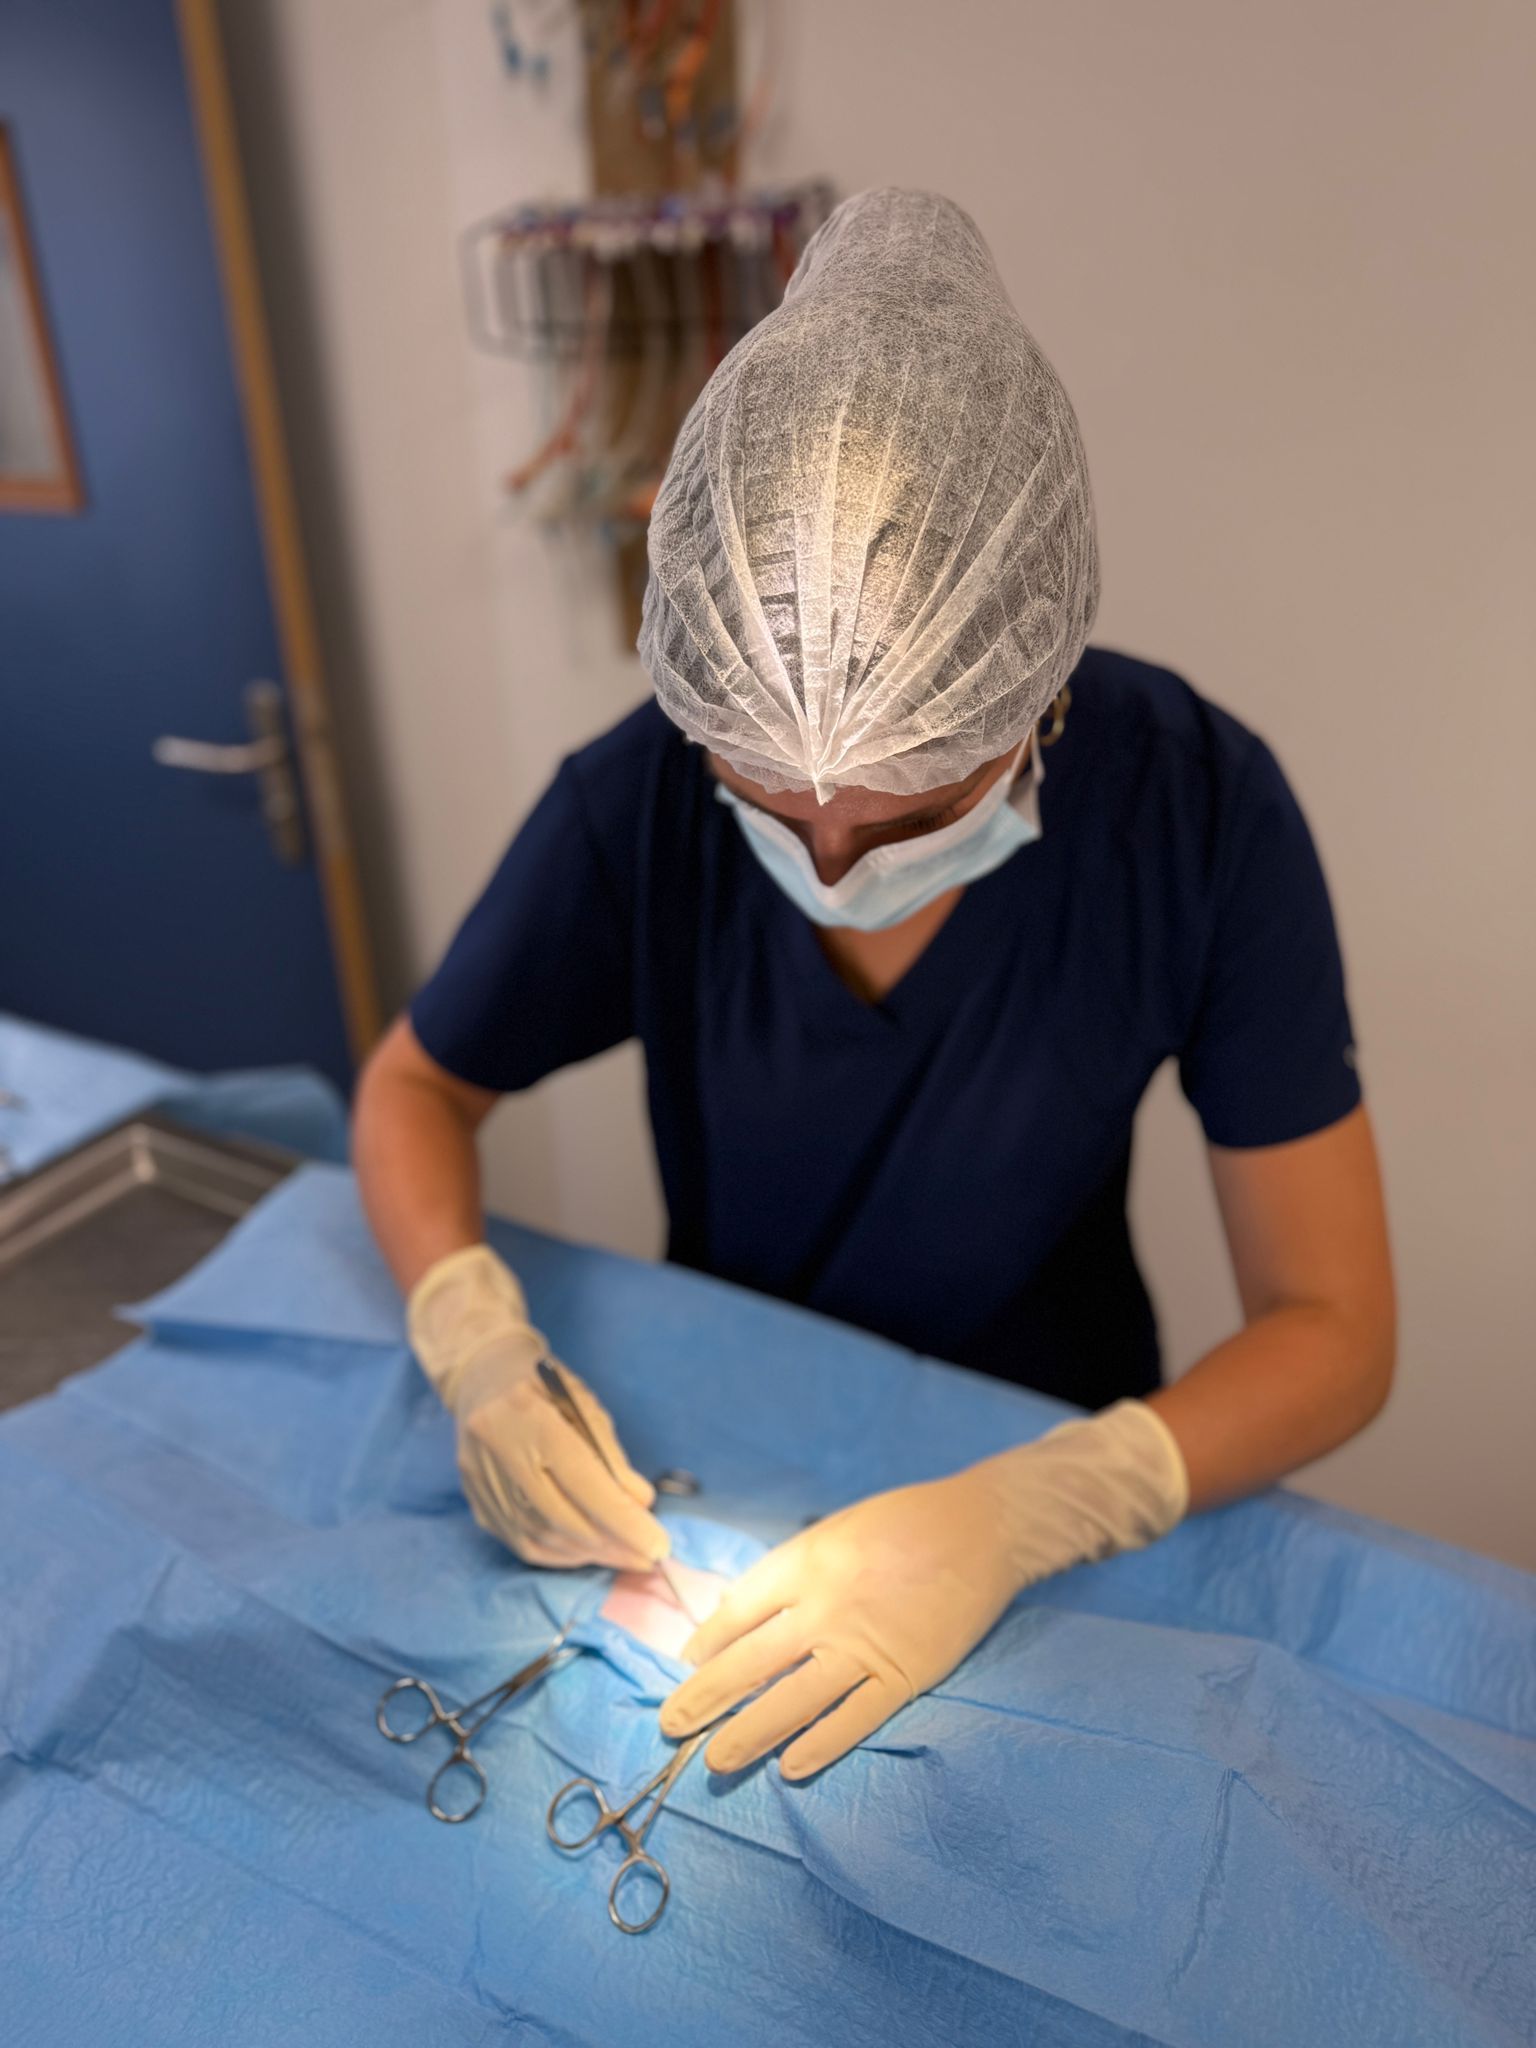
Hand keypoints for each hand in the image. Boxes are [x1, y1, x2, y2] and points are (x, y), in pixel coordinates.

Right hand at [408, 1245, 665, 1569]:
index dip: (622, 1520)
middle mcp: (498, 1449)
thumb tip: (640, 1504)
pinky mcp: (474, 1500)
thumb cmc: (543, 1385)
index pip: (582, 1481)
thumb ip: (611, 1457)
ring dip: (587, 1554)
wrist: (481, 1376)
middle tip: (647, 1558)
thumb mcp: (585, 1404)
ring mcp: (479, 1479)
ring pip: (539, 1536)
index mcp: (529, 1415)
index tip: (658, 1545)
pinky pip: (520, 1541)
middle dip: (610, 1545)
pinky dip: (559, 1553)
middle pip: (559, 1517)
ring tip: (623, 1555)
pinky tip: (587, 1551)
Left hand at [660, 1400, 1186, 1779]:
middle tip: (670, 1726)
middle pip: (750, 1661)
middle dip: (705, 1697)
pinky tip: (791, 1768)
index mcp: (805, 1564)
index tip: (684, 1667)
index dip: (706, 1644)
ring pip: (793, 1699)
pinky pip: (855, 1718)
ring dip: (749, 1732)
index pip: (738, 1612)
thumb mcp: (833, 1532)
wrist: (980, 1529)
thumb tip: (737, 1614)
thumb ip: (789, 1573)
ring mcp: (864, 1645)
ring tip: (714, 1759)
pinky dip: (822, 1744)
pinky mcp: (904, 1674)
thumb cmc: (902, 1523)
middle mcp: (825, 1607)